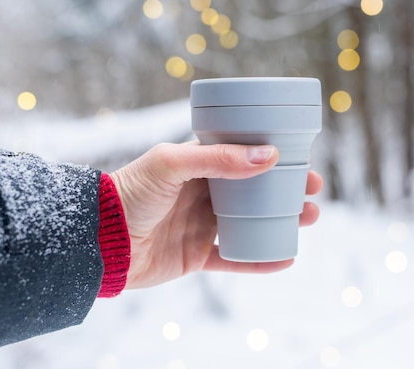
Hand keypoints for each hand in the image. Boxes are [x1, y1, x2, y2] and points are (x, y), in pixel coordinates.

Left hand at [110, 142, 322, 288]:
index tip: (300, 157)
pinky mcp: (197, 254)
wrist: (100, 241)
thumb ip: (216, 159)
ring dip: (281, 220)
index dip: (271, 155)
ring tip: (309, 218)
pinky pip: (235, 258)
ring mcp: (201, 224)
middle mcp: (202, 192)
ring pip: (250, 221)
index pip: (241, 154)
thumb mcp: (170, 164)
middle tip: (313, 190)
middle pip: (253, 188)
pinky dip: (260, 260)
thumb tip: (268, 156)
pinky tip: (286, 258)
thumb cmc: (129, 194)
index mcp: (196, 163)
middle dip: (285, 188)